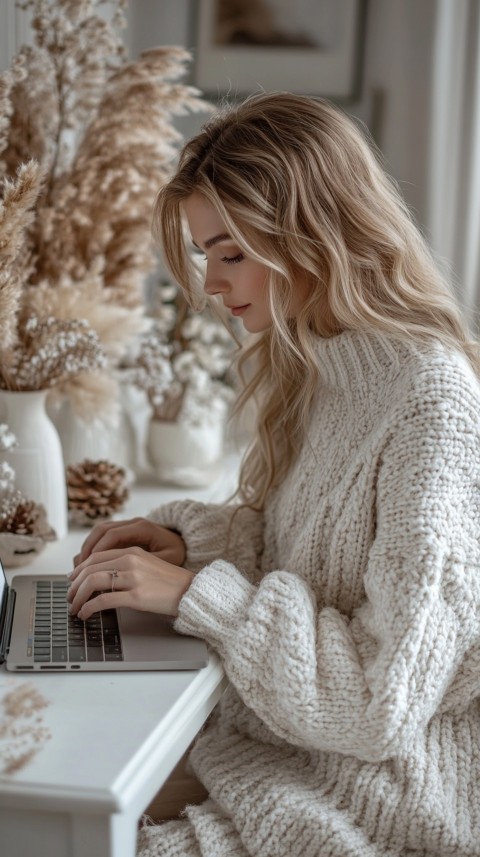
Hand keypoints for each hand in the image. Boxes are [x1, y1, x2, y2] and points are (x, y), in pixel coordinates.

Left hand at [67, 546, 193, 621]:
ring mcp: (133, 578)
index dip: (79, 569)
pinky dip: (89, 608)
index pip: (95, 557)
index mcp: (132, 552)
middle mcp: (131, 561)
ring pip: (92, 582)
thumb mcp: (147, 565)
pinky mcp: (136, 596)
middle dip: (74, 585)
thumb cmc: (170, 582)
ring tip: (74, 607)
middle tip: (69, 597)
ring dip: (78, 597)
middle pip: (90, 569)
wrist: (191, 591)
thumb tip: (101, 578)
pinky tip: (86, 614)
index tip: (71, 580)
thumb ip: (126, 566)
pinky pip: (103, 600)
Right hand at [73, 517, 185, 566]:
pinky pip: (104, 538)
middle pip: (102, 530)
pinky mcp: (125, 534)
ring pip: (100, 533)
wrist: (186, 542)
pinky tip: (89, 565)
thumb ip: (147, 563)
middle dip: (88, 548)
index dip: (98, 549)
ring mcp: (128, 527)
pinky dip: (94, 549)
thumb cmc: (178, 552)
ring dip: (88, 548)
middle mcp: (132, 524)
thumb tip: (126, 573)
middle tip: (79, 568)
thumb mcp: (167, 559)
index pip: (113, 534)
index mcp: (142, 528)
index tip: (88, 564)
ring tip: (80, 568)